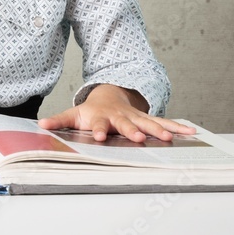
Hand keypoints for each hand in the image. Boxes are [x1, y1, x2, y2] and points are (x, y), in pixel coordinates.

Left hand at [37, 84, 196, 142]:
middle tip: (140, 139)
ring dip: (159, 130)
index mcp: (101, 117)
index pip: (98, 124)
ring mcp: (135, 117)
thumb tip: (41, 124)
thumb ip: (59, 120)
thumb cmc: (91, 110)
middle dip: (133, 131)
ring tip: (170, 137)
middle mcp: (120, 117)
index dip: (98, 130)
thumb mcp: (73, 114)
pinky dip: (177, 127)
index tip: (98, 136)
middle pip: (127, 124)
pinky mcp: (147, 119)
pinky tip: (192, 131)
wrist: (109, 95)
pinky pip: (164, 123)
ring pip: (148, 123)